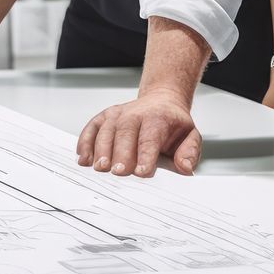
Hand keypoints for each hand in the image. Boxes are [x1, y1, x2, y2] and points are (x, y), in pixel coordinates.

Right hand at [76, 90, 200, 176]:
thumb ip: (189, 152)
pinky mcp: (104, 116)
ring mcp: (118, 114)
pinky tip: (83, 158)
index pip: (151, 138)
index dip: (146, 155)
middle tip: (118, 172)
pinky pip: (91, 127)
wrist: (161, 100)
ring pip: (106, 130)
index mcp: (158, 118)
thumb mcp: (190, 136)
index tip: (141, 172)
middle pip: (126, 134)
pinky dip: (85, 142)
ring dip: (101, 149)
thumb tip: (185, 168)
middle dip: (121, 153)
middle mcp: (136, 113)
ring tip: (99, 167)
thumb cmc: (173, 124)